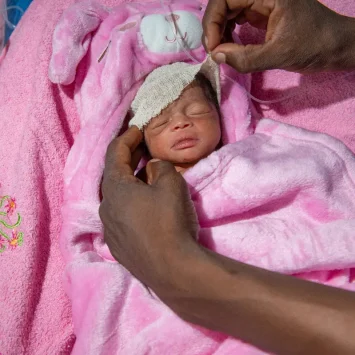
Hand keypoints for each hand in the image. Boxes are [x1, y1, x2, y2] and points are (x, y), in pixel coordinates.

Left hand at [99, 127, 199, 291]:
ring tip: (146, 178)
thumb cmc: (169, 220)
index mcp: (115, 188)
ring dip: (130, 185)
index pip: (114, 153)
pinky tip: (145, 208)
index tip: (137, 129)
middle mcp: (105, 207)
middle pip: (114, 176)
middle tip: (142, 149)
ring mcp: (110, 229)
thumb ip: (159, 167)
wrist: (172, 268)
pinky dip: (132, 205)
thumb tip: (151, 168)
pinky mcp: (118, 246)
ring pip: (118, 198)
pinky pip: (122, 217)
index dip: (126, 137)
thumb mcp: (171, 183)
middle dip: (128, 160)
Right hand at [202, 0, 354, 72]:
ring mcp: (261, 3)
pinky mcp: (262, 14)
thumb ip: (246, 58)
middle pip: (224, 3)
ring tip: (220, 52)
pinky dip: (228, 35)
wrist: (334, 47)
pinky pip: (237, 20)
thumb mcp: (279, 54)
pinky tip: (229, 48)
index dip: (213, 21)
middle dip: (214, 27)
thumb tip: (216, 57)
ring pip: (228, 11)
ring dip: (220, 32)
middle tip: (213, 52)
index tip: (212, 47)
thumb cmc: (313, 46)